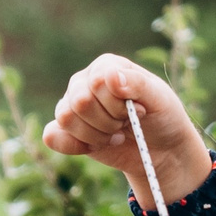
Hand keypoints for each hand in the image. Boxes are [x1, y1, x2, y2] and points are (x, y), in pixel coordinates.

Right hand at [43, 54, 212, 208]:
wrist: (162, 149)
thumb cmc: (163, 117)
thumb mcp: (160, 98)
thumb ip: (136, 83)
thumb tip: (110, 76)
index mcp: (106, 66)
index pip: (96, 83)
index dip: (118, 104)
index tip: (140, 111)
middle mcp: (84, 82)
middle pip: (80, 102)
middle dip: (108, 122)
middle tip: (126, 124)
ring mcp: (73, 106)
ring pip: (66, 119)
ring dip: (96, 135)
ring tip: (116, 135)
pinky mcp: (68, 131)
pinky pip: (52, 136)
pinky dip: (75, 146)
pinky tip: (97, 147)